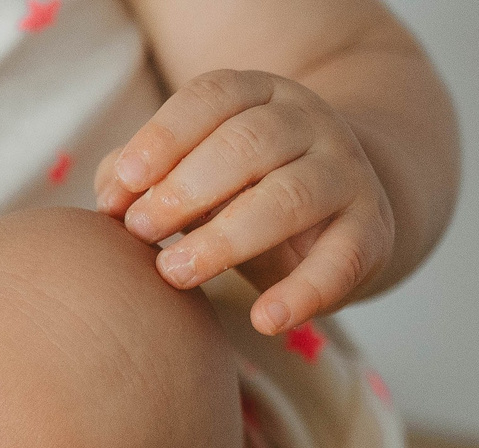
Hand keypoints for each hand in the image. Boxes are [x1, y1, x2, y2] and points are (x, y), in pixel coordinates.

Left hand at [97, 70, 395, 335]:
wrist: (343, 201)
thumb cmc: (242, 187)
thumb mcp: (193, 169)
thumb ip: (145, 176)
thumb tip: (108, 199)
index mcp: (259, 95)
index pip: (212, 97)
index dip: (163, 137)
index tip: (122, 185)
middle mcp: (308, 123)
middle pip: (247, 144)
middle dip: (186, 188)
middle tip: (140, 231)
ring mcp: (345, 172)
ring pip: (290, 196)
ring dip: (225, 238)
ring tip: (174, 273)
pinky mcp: (370, 230)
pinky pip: (341, 261)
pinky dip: (304, 292)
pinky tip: (265, 320)